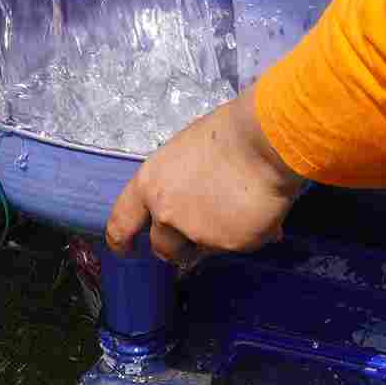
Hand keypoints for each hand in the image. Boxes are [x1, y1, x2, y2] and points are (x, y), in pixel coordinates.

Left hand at [106, 89, 311, 267]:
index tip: (127, 249)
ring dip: (214, 239)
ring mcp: (198, 233)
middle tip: (197, 231)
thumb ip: (177, 186)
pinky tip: (258, 209)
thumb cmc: (226, 134)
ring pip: (203, 249)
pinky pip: (237, 245)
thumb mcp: (183, 157)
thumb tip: (191, 205)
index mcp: (150, 186)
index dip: (121, 241)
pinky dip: (246, 234)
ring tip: (236, 209)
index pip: (121, 223)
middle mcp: (167, 215)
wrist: (264, 141)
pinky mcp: (231, 245)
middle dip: (177, 247)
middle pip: (163, 248)